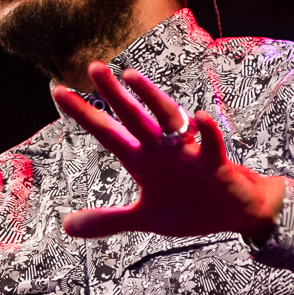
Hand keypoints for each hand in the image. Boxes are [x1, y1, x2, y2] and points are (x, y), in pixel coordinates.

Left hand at [53, 62, 284, 243]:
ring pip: (168, 119)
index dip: (84, 113)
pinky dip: (207, 133)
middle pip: (133, 116)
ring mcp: (187, 154)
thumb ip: (107, 220)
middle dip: (114, 94)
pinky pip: (210, 145)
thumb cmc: (190, 207)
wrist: (234, 214)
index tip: (59, 91)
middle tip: (94, 67)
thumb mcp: (144, 217)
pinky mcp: (215, 165)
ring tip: (133, 77)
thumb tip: (66, 226)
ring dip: (152, 99)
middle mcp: (160, 149)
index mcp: (141, 159)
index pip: (107, 132)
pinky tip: (200, 117)